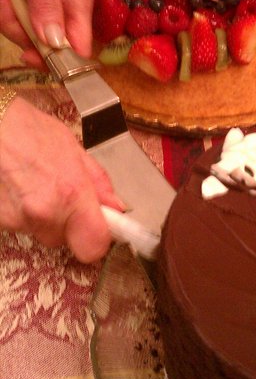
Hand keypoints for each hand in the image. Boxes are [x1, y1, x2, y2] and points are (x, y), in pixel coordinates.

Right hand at [0, 97, 121, 262]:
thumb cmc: (28, 130)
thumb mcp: (73, 148)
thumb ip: (99, 183)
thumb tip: (116, 207)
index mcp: (71, 195)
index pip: (93, 247)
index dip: (97, 240)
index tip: (99, 228)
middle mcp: (44, 214)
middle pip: (65, 240)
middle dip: (67, 221)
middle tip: (60, 192)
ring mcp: (16, 221)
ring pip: (41, 232)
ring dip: (43, 215)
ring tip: (34, 183)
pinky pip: (20, 225)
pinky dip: (21, 212)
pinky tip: (18, 187)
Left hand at [1, 0, 93, 59]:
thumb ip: (46, 4)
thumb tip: (56, 44)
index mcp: (78, 4)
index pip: (78, 50)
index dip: (57, 62)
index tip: (28, 55)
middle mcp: (65, 10)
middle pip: (45, 45)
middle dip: (18, 30)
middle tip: (3, 2)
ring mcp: (47, 6)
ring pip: (26, 32)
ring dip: (6, 15)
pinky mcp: (31, 0)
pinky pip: (16, 17)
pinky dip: (3, 7)